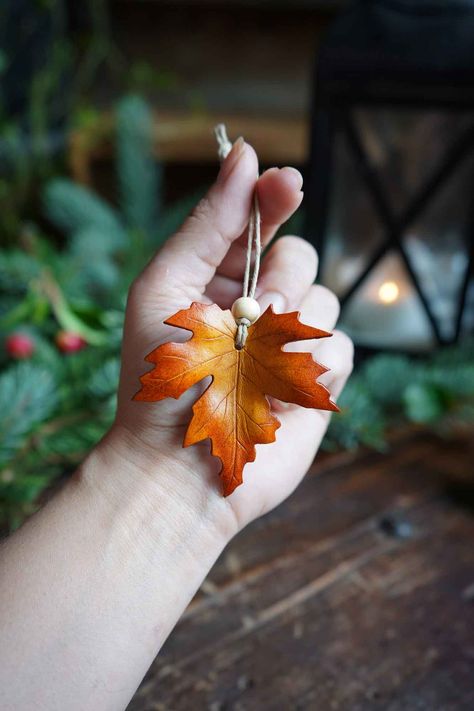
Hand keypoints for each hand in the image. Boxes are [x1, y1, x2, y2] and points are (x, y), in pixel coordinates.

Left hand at [109, 138, 352, 535]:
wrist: (177, 467)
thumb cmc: (159, 379)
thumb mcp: (167, 287)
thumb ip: (209, 223)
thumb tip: (245, 154)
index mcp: (217, 278)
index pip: (260, 221)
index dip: (274, 197)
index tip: (285, 182)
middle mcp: (257, 305)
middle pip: (301, 255)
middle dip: (275, 280)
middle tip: (243, 317)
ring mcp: (287, 342)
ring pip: (323, 299)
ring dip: (287, 328)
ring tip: (251, 364)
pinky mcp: (314, 380)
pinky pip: (339, 346)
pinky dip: (308, 364)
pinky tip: (277, 387)